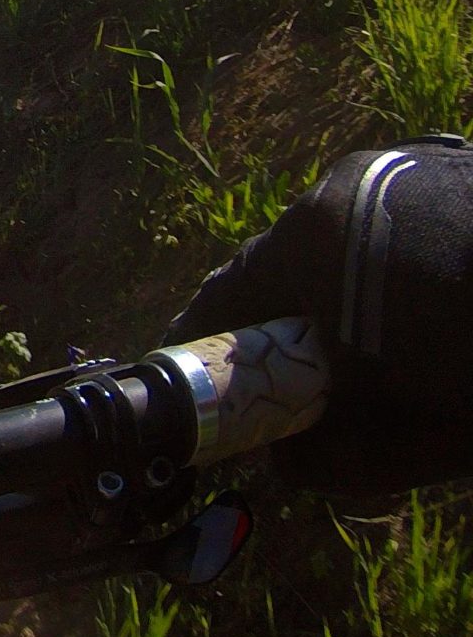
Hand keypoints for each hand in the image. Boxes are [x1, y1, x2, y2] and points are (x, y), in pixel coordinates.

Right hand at [167, 140, 472, 499]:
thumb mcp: (405, 436)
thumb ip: (326, 458)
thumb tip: (280, 464)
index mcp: (310, 239)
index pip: (224, 295)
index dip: (202, 346)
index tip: (192, 385)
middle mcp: (347, 188)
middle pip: (286, 267)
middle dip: (282, 329)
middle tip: (289, 387)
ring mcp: (409, 172)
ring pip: (348, 246)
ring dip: (348, 302)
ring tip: (378, 361)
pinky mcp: (458, 174)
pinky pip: (404, 230)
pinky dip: (403, 278)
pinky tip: (436, 322)